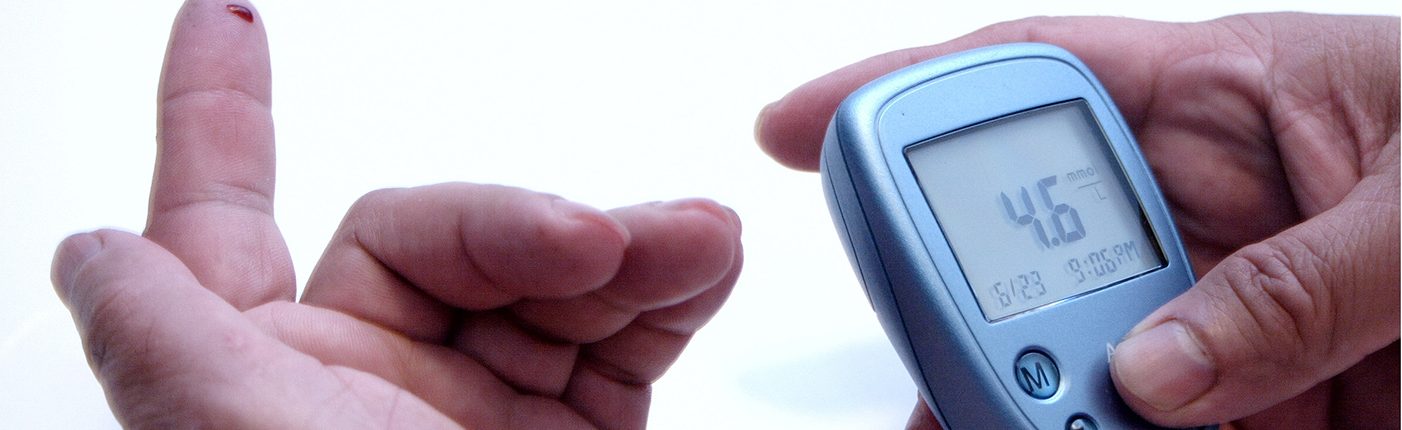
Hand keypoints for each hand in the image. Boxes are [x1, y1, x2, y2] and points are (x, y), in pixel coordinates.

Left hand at [52, 1, 741, 427]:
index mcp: (260, 381)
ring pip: (552, 274)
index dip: (216, 111)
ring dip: (625, 249)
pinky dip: (669, 288)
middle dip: (522, 224)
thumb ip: (170, 346)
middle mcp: (366, 387)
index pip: (219, 218)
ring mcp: (479, 408)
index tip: (223, 21)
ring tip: (685, 247)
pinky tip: (698, 262)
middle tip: (588, 239)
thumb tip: (89, 250)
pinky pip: (626, 329)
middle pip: (443, 235)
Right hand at [754, 13, 1397, 428]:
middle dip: (972, 306)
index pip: (1037, 77)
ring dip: (1043, 408)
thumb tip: (1159, 371)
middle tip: (942, 371)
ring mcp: (1247, 314)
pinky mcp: (1290, 399)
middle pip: (1041, 247)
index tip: (801, 132)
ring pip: (1096, 362)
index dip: (904, 95)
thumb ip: (1307, 281)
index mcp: (1242, 97)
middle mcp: (1223, 206)